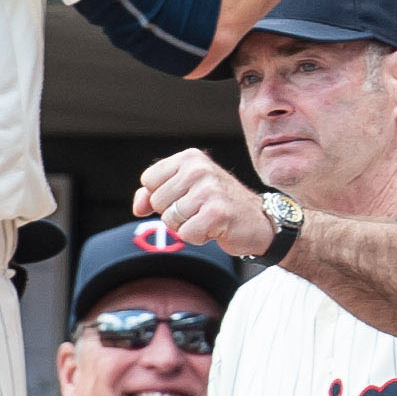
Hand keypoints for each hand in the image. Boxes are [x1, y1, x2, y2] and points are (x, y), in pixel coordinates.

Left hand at [134, 147, 276, 257]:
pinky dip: (198, 237)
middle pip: (157, 202)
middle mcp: (198, 169)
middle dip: (174, 213)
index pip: (148, 180)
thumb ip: (154, 193)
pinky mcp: (217, 213)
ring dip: (187, 226)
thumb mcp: (185, 190)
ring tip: (207, 218)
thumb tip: (138, 207)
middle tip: (200, 210)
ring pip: (170, 219)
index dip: (162, 196)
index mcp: (189, 158)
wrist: (258, 220)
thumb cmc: (218, 204)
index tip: (185, 197)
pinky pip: (186, 234)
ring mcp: (209, 190)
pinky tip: (215, 228)